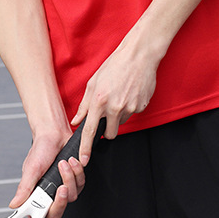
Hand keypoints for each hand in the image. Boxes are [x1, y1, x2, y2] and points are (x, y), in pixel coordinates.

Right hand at [9, 131, 85, 217]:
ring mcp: (63, 189)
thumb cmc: (40, 150)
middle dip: (60, 201)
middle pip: (57, 212)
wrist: (54, 133)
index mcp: (36, 196)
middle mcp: (49, 195)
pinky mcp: (75, 180)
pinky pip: (81, 184)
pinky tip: (72, 162)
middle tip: (60, 188)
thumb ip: (25, 188)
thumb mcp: (30, 169)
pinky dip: (77, 172)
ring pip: (71, 197)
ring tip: (64, 163)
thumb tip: (14, 205)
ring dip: (69, 179)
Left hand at [73, 37, 157, 162]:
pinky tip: (129, 93)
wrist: (138, 56)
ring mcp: (130, 108)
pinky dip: (130, 108)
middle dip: (108, 130)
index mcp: (99, 101)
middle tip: (108, 113)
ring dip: (119, 116)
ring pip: (122, 123)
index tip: (84, 160)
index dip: (86, 148)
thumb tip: (76, 121)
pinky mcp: (141, 107)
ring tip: (119, 96)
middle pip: (110, 134)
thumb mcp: (93, 83)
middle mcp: (115, 107)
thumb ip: (84, 105)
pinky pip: (133, 114)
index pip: (90, 130)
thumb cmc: (114, 66)